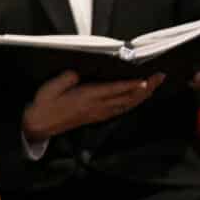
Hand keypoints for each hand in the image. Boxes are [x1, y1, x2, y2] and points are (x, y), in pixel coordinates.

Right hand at [21, 69, 164, 141]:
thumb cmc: (45, 105)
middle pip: (127, 97)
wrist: (40, 125)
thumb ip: (65, 80)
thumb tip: (76, 73)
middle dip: (145, 88)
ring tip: (155, 85)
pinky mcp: (98, 117)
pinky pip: (121, 110)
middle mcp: (97, 107)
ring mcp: (99, 113)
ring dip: (143, 95)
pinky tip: (139, 99)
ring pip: (127, 105)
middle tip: (160, 77)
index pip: (114, 90)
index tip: (145, 79)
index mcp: (86, 97)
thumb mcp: (50, 89)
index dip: (131, 85)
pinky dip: (133, 103)